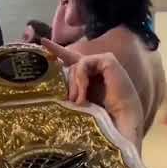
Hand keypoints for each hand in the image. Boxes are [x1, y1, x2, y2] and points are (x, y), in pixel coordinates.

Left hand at [41, 38, 143, 152]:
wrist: (123, 125)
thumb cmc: (104, 120)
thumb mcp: (78, 106)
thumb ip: (69, 95)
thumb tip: (49, 94)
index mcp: (88, 79)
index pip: (70, 60)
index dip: (56, 50)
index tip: (42, 42)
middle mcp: (95, 69)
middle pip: (69, 63)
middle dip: (66, 81)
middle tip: (71, 101)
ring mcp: (102, 63)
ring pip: (74, 66)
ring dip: (74, 85)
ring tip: (80, 102)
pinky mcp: (107, 60)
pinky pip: (83, 64)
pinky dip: (80, 79)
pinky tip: (83, 95)